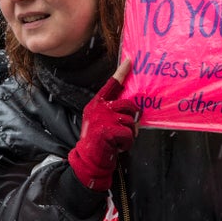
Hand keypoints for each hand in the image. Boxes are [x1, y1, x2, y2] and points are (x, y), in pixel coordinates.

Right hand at [68, 59, 139, 190]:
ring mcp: (103, 118)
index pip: (111, 84)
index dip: (121, 72)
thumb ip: (113, 112)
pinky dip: (127, 144)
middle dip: (133, 119)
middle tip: (127, 130)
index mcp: (97, 103)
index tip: (130, 61)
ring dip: (129, 134)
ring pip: (131, 121)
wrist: (87, 159)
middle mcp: (99, 108)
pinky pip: (129, 134)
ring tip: (118, 141)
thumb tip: (133, 109)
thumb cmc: (98, 141)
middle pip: (129, 105)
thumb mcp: (101, 121)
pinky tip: (117, 147)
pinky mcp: (108, 131)